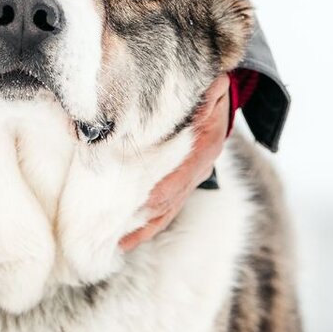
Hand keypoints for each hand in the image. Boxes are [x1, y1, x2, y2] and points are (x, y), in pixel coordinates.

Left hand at [120, 74, 230, 250]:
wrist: (218, 94)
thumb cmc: (208, 89)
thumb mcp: (211, 87)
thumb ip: (204, 95)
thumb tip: (193, 104)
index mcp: (205, 147)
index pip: (180, 177)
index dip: (159, 192)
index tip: (136, 205)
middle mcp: (200, 167)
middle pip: (170, 202)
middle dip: (144, 220)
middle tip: (114, 234)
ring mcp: (193, 177)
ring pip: (167, 211)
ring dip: (143, 228)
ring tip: (116, 244)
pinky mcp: (184, 181)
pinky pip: (166, 208)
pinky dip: (148, 224)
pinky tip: (127, 237)